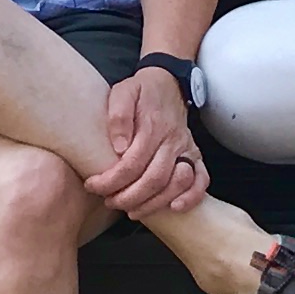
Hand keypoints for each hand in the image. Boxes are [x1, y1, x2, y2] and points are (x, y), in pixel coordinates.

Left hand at [85, 68, 207, 222]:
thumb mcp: (123, 92)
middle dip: (128, 197)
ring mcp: (186, 149)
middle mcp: (172, 140)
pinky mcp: (194, 156)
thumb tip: (119, 147)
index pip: (132, 163)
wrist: (168, 83)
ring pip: (175, 184)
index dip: (111, 180)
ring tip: (131, 210)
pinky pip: (201, 180)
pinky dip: (191, 197)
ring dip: (154, 203)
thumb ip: (119, 116)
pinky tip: (174, 208)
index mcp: (153, 126)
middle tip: (110, 202)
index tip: (93, 185)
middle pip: (154, 179)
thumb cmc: (141, 91)